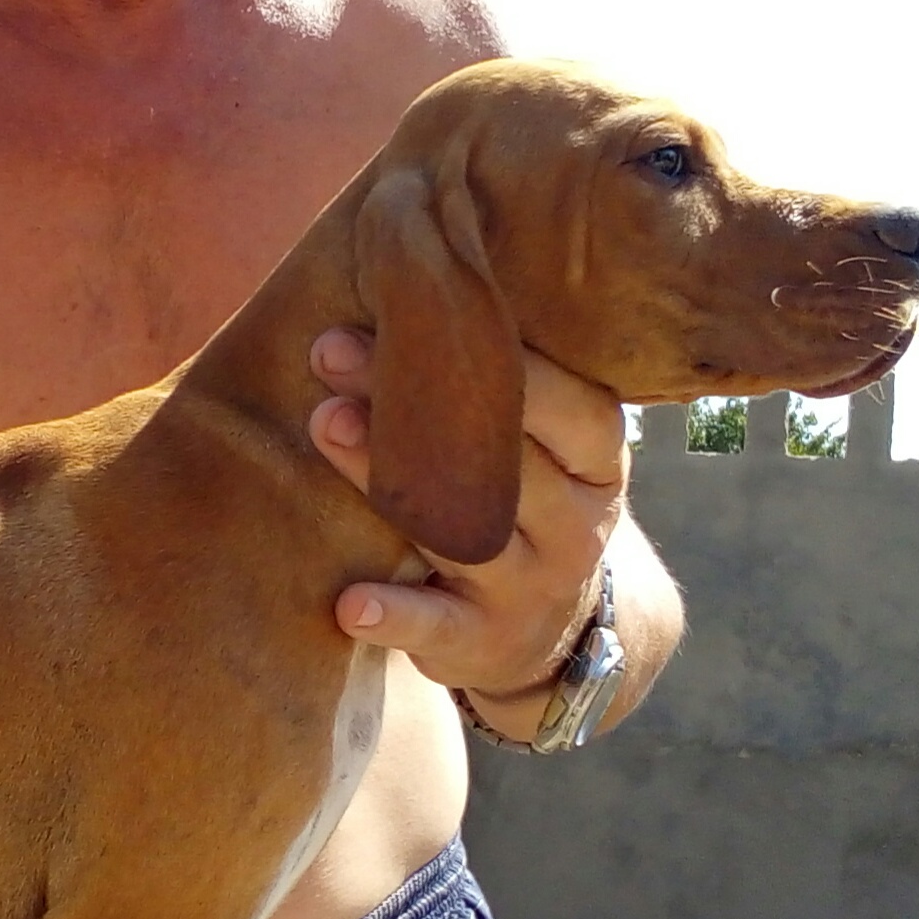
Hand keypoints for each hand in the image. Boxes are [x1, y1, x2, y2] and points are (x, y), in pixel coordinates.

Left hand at [307, 327, 625, 715]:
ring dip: (383, 476)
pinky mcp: (486, 641)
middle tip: (329, 348)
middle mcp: (577, 520)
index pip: (559, 395)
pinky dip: (393, 614)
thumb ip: (494, 389)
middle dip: (409, 397)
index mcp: (595, 456)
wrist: (553, 634)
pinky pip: (437, 624)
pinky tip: (348, 601)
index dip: (482, 350)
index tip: (404, 303)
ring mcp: (534, 584)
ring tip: (322, 424)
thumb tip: (410, 277)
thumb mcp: (536, 449)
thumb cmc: (521, 509)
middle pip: (493, 451)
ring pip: (456, 525)